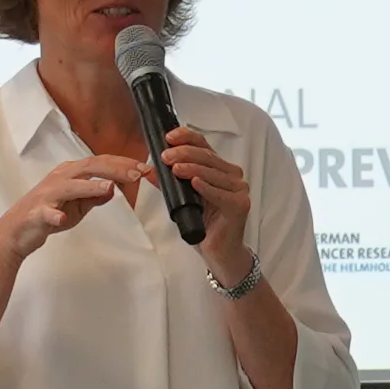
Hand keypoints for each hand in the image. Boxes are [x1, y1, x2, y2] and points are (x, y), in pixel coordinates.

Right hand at [0, 161, 137, 266]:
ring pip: (70, 186)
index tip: (144, 169)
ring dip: (89, 186)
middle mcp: (60, 178)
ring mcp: (47, 194)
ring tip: (109, 188)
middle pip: (89, 167)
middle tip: (136, 174)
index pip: (100, 164)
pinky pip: (46, 213)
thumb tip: (114, 190)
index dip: (123, 165)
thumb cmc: (47, 214)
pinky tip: (62, 218)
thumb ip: (95, 197)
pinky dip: (55, 215)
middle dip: (114, 169)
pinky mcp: (37, 213)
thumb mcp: (78, 205)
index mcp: (71, 173)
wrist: (18, 231)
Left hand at [161, 129, 255, 278]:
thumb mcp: (182, 199)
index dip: (187, 137)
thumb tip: (149, 170)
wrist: (219, 251)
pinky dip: (207, 187)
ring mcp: (239, 189)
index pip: (204, 145)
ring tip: (175, 169)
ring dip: (192, 169)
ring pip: (213, 173)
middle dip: (184, 154)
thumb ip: (170, 183)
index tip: (168, 137)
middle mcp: (232, 175)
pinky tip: (195, 183)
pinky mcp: (240, 205)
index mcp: (219, 168)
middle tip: (166, 157)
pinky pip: (220, 193)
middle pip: (208, 157)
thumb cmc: (204, 224)